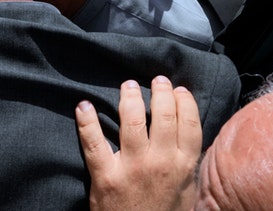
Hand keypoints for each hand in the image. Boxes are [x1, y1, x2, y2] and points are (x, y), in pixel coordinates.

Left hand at [75, 77, 200, 210]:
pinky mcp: (105, 177)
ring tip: (128, 86)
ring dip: (129, 98)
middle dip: (160, 91)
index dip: (184, 100)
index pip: (188, 122)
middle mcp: (160, 162)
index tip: (179, 89)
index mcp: (183, 165)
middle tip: (156, 80)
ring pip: (131, 121)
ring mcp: (132, 168)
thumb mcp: (187, 192)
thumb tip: (189, 135)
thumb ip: (189, 164)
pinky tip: (82, 106)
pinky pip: (93, 144)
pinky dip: (86, 123)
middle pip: (163, 115)